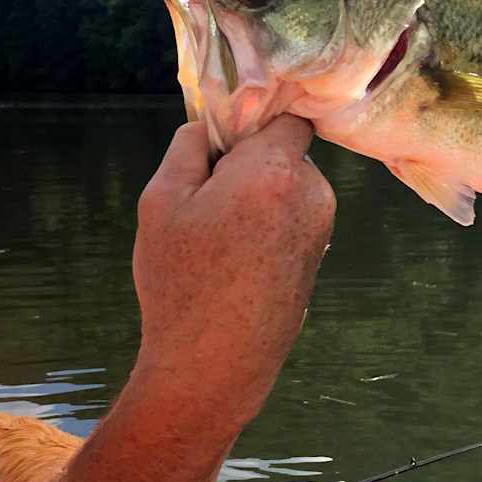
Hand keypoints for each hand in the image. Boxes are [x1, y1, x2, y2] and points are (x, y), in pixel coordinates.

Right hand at [131, 116, 334, 435]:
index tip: (220, 145)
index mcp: (275, 170)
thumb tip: (207, 127)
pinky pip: (290, 225)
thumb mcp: (161, 202)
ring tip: (215, 243)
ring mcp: (320, 231)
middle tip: (204, 202)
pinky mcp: (316, 262)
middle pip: (284, 155)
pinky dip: (265, 232)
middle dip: (249, 166)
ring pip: (286, 191)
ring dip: (256, 201)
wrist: (214, 366)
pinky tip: (233, 266)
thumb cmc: (182, 282)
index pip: (286, 115)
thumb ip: (186, 149)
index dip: (253, 123)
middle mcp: (312, 194)